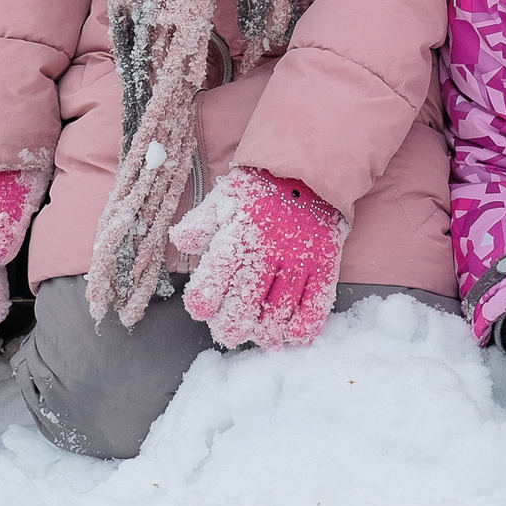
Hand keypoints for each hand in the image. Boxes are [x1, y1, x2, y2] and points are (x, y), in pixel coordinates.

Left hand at [176, 167, 345, 349]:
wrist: (310, 172)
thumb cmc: (261, 190)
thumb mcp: (225, 199)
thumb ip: (200, 224)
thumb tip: (180, 243)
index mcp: (238, 234)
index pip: (213, 280)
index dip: (202, 302)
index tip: (201, 308)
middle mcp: (268, 251)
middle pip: (244, 305)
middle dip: (230, 327)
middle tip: (227, 332)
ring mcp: (298, 261)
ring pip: (278, 313)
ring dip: (263, 331)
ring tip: (256, 332)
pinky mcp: (324, 266)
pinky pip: (314, 306)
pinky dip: (301, 327)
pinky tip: (289, 332)